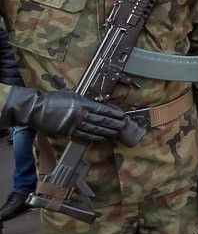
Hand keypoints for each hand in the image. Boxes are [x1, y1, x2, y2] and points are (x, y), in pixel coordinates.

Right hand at [1, 87, 126, 143]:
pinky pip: (85, 136)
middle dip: (114, 123)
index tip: (122, 115)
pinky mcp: (69, 132)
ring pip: (95, 129)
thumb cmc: (53, 99)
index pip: (102, 109)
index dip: (114, 113)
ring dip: (107, 131)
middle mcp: (81, 114)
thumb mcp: (71, 95)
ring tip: (116, 132)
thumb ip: (84, 101)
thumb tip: (96, 105)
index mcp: (83, 103)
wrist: (37, 109)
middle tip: (123, 126)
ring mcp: (75, 124)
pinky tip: (103, 138)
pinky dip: (95, 137)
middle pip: (102, 120)